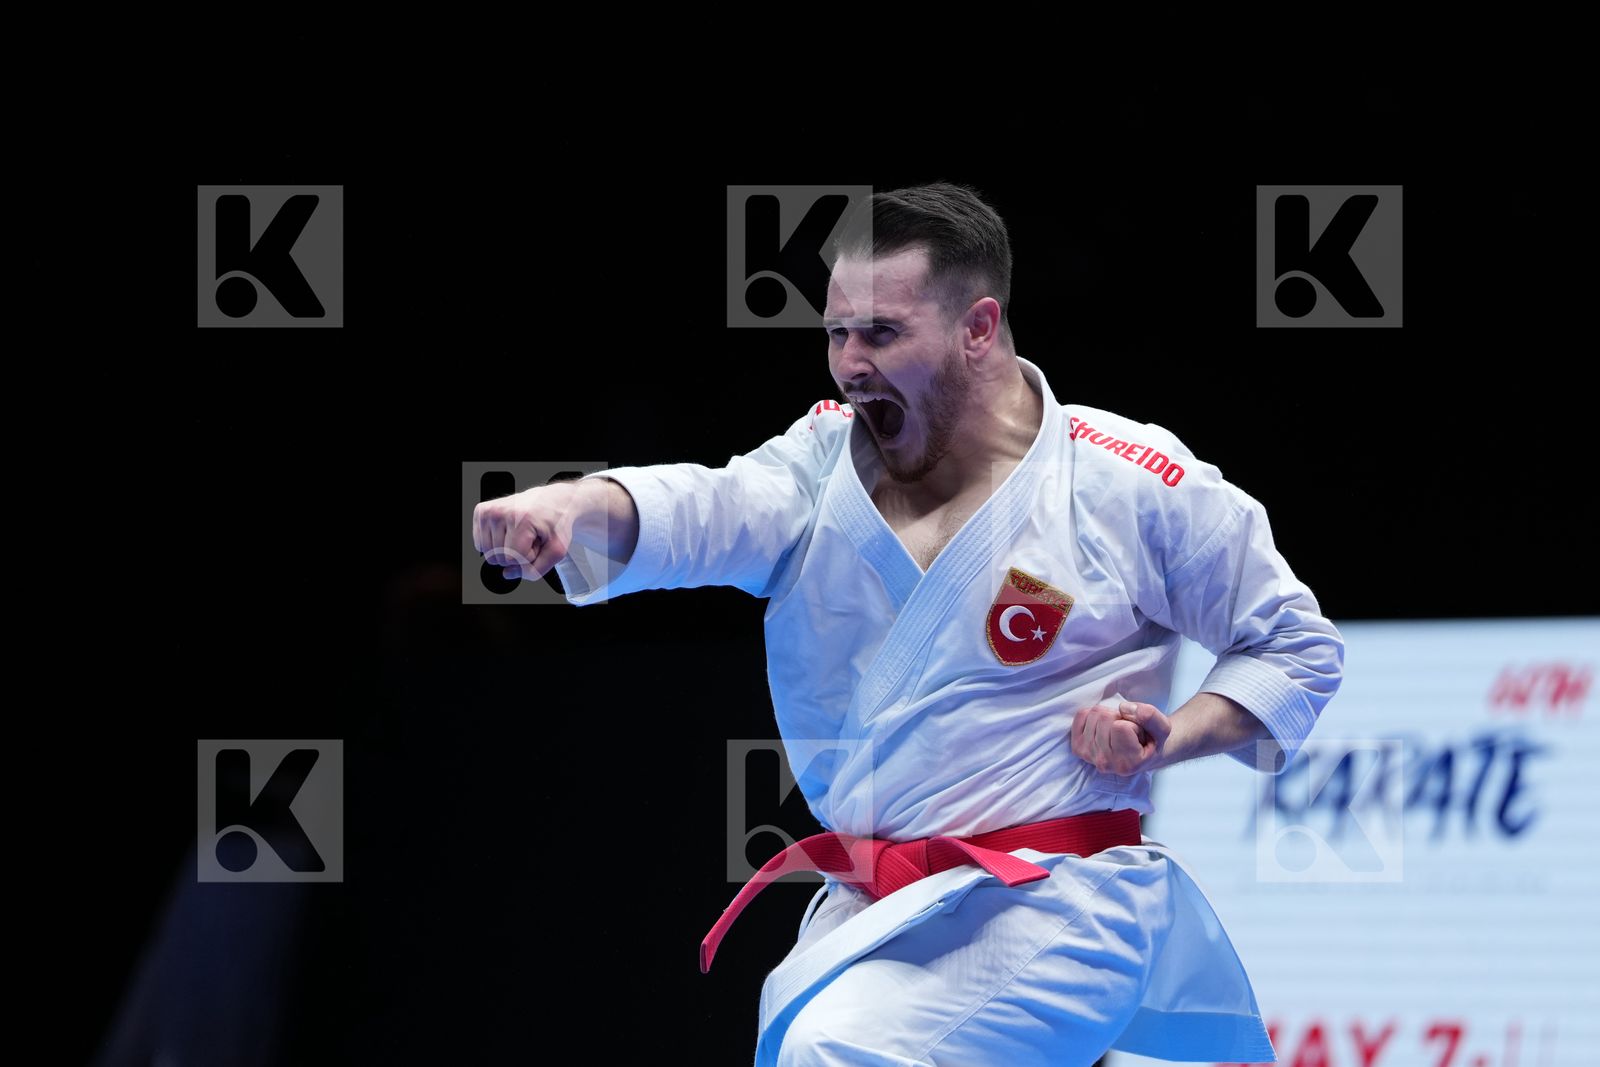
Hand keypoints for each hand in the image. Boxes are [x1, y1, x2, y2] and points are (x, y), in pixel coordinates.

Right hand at [472, 480, 592, 581]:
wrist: (552, 500)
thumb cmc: (554, 522)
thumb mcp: (556, 551)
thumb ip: (534, 570)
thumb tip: (507, 573)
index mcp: (521, 519)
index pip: (513, 559)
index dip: (528, 557)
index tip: (537, 542)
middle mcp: (501, 512)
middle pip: (498, 557)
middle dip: (516, 554)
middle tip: (529, 538)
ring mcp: (489, 511)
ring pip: (488, 553)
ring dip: (506, 549)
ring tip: (521, 534)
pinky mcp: (481, 512)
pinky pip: (480, 544)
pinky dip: (495, 543)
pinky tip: (509, 531)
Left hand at [1071, 701, 1172, 775]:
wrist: (1141, 753)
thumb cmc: (1152, 741)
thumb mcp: (1163, 728)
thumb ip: (1150, 716)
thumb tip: (1124, 708)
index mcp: (1127, 763)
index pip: (1121, 726)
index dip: (1133, 723)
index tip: (1138, 734)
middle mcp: (1105, 763)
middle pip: (1105, 717)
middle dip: (1119, 717)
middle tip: (1128, 731)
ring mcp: (1088, 756)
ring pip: (1094, 714)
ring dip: (1108, 716)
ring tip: (1117, 731)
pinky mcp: (1078, 747)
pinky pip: (1081, 715)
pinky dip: (1093, 715)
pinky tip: (1104, 728)